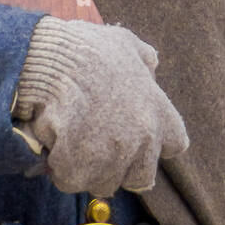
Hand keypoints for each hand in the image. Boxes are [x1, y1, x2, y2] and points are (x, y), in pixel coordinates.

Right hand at [12, 16, 188, 194]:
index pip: (175, 144)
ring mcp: (114, 158)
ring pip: (104, 183)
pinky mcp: (81, 170)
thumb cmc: (84, 48)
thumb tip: (152, 64)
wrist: (49, 62)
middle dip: (120, 167)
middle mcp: (143, 139)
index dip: (153, 143)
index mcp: (157, 111)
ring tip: (69, 141)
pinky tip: (53, 146)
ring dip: (87, 169)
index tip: (133, 135)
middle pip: (141, 177)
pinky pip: (71, 181)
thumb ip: (143, 57)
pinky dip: (60, 169)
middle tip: (96, 146)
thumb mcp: (123, 41)